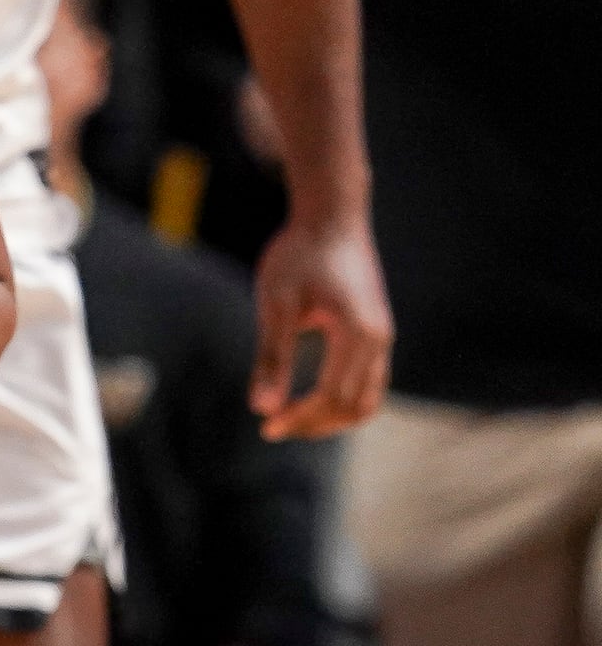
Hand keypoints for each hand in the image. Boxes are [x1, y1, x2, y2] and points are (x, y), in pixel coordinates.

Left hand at [250, 214, 392, 440]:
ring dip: (332, 420)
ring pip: (368, 401)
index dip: (299, 419)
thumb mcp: (276, 304)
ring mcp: (383, 337)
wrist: (332, 217)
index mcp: (357, 331)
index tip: (266, 427)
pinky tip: (311, 402)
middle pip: (352, 406)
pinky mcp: (378, 335)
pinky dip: (344, 403)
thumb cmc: (299, 254)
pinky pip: (370, 385)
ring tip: (293, 421)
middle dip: (312, 424)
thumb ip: (271, 357)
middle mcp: (379, 338)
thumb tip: (262, 409)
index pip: (332, 397)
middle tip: (272, 428)